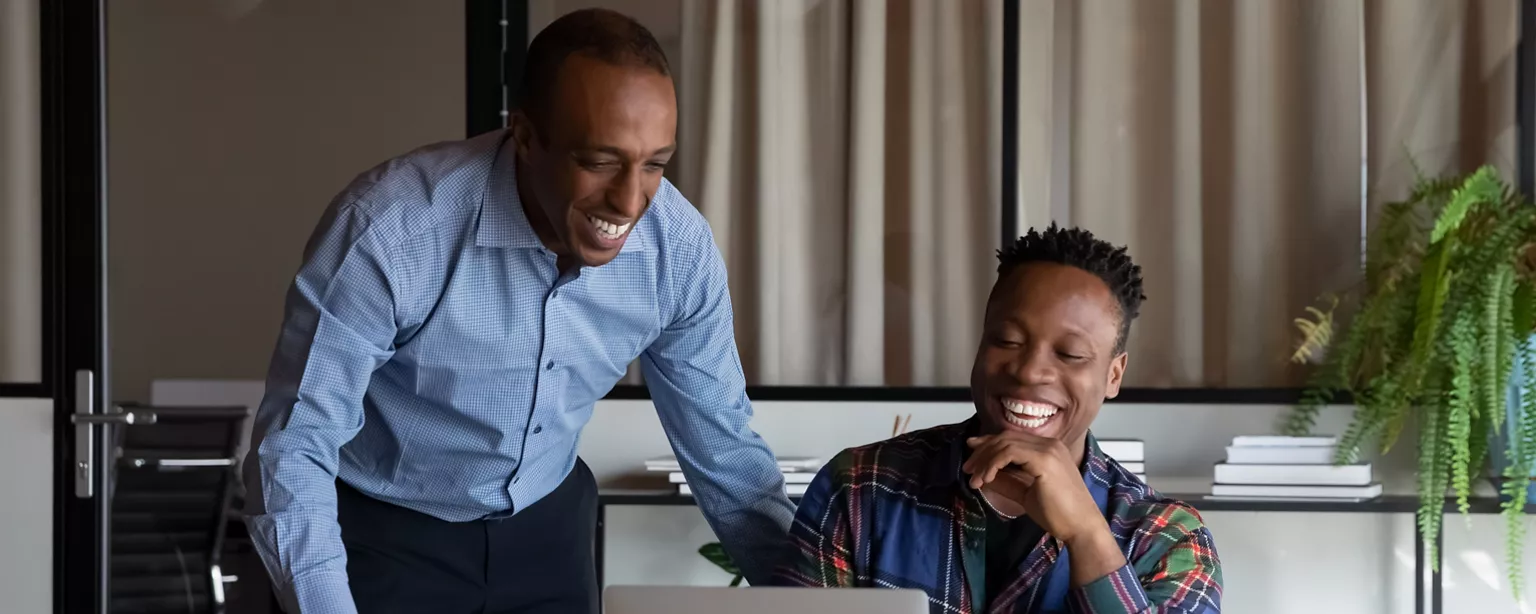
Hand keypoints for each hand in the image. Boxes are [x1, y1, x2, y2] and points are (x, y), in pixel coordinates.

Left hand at [961, 432, 1104, 544]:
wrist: (1081, 527)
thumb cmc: (1059, 514)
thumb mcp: (1025, 493)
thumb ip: (1007, 481)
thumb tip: (984, 475)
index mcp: (1048, 449)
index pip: (1012, 438)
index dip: (988, 444)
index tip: (971, 455)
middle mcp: (1049, 444)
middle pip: (1006, 438)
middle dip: (982, 451)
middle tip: (967, 468)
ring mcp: (1048, 450)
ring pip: (1005, 444)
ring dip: (984, 460)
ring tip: (973, 479)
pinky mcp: (1044, 460)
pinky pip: (1009, 453)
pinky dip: (993, 464)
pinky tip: (985, 479)